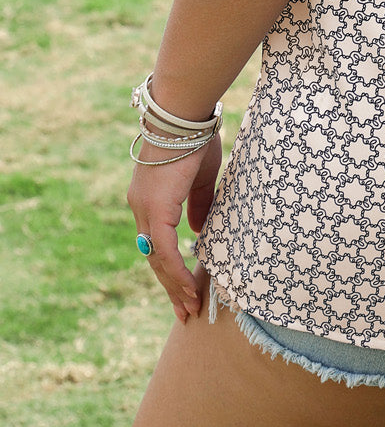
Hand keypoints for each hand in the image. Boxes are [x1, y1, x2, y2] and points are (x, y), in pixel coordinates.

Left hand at [127, 132, 222, 321]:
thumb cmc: (194, 139)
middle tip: (185, 311)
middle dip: (170, 287)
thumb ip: (199, 205)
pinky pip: (164, 251)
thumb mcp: (201, 177)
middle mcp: (140, 209)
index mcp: (149, 200)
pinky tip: (189, 288)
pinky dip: (177, 272)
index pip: (156, 244)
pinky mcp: (155, 210)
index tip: (184, 289)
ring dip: (174, 286)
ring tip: (189, 308)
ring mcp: (145, 210)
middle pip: (153, 258)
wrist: (183, 116)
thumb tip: (197, 231)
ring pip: (156, 260)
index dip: (169, 268)